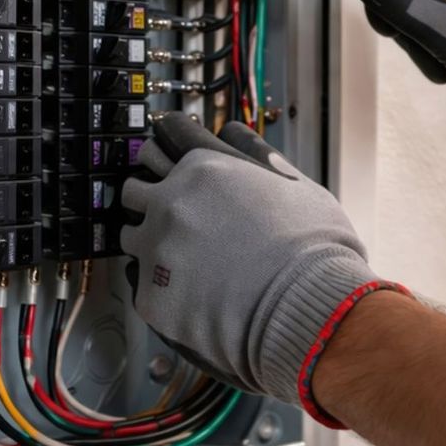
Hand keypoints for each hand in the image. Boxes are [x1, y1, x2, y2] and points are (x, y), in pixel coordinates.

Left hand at [119, 113, 408, 425]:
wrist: (312, 311)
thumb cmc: (314, 250)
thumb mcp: (296, 185)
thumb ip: (255, 156)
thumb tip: (232, 134)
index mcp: (205, 167)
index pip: (165, 136)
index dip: (173, 150)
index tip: (177, 162)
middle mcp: (173, 201)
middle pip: (136, 184)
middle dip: (153, 194)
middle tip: (178, 214)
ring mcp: (157, 249)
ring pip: (131, 234)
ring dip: (152, 241)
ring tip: (186, 260)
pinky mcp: (152, 295)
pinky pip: (139, 282)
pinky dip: (160, 284)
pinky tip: (189, 291)